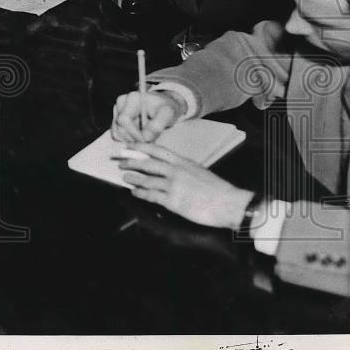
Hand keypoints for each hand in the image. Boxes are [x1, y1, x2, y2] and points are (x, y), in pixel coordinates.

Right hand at [111, 90, 187, 142]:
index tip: (147, 140)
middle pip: (119, 128)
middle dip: (133, 138)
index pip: (124, 120)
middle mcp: (122, 102)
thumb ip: (157, 125)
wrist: (163, 105)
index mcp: (133, 98)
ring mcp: (117, 110)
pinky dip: (128, 140)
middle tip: (148, 141)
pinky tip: (139, 137)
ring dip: (131, 140)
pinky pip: (117, 135)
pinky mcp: (116, 118)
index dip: (134, 133)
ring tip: (145, 138)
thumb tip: (145, 137)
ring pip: (117, 133)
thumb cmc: (165, 107)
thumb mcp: (168, 114)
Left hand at [119, 142, 253, 228]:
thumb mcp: (198, 170)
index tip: (128, 146)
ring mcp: (173, 186)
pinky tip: (135, 192)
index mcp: (182, 161)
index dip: (140, 147)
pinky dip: (141, 193)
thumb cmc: (216, 188)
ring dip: (133, 178)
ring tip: (125, 177)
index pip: (156, 149)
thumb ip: (182, 167)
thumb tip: (167, 166)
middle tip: (120, 161)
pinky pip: (151, 196)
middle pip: (147, 163)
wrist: (229, 203)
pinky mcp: (173, 201)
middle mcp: (176, 171)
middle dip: (131, 162)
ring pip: (146, 179)